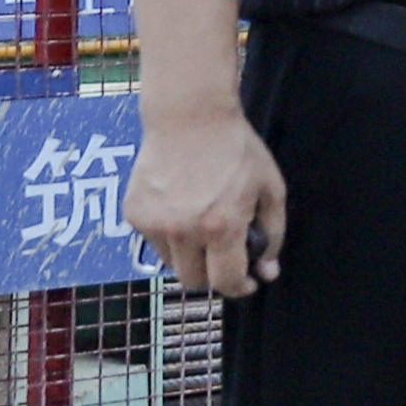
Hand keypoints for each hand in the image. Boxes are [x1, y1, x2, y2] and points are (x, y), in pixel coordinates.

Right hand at [127, 108, 288, 297]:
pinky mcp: (133, 214)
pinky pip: (154, 242)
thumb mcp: (271, 191)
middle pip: (194, 282)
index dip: (240, 288)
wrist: (189, 118)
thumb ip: (272, 236)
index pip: (225, 282)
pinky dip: (169, 236)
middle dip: (213, 275)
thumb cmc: (237, 151)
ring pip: (172, 264)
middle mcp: (182, 231)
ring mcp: (154, 224)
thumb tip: (266, 271)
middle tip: (226, 255)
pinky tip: (182, 207)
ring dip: (190, 255)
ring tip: (203, 222)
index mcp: (220, 227)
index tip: (248, 281)